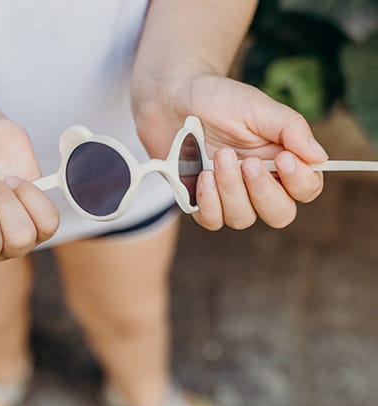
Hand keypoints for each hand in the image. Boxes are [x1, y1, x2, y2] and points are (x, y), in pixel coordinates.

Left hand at [131, 64, 327, 229]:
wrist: (172, 99)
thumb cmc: (218, 100)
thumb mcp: (258, 107)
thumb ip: (290, 129)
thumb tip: (319, 157)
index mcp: (280, 161)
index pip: (306, 189)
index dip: (299, 183)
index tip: (284, 159)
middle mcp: (257, 184)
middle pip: (280, 215)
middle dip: (264, 192)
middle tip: (247, 163)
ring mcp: (229, 196)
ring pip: (243, 219)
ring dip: (231, 191)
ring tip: (219, 158)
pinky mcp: (202, 202)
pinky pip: (212, 221)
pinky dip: (209, 201)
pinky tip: (202, 175)